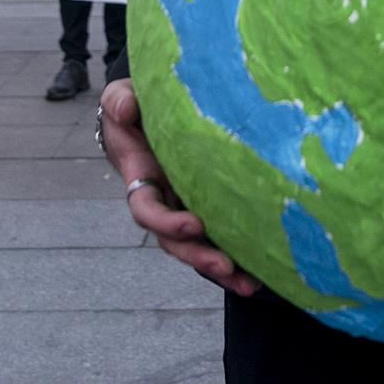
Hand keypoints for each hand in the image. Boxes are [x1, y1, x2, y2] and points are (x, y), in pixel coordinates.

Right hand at [101, 79, 259, 295]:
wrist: (151, 113)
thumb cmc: (134, 107)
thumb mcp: (122, 99)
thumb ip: (121, 103)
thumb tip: (126, 110)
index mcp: (141, 180)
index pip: (147, 210)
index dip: (166, 222)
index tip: (192, 225)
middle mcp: (164, 202)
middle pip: (176, 241)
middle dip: (199, 255)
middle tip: (225, 265)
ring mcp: (185, 207)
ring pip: (200, 246)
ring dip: (222, 268)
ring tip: (250, 283)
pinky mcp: (210, 205)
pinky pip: (221, 235)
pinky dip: (239, 256)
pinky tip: (262, 271)